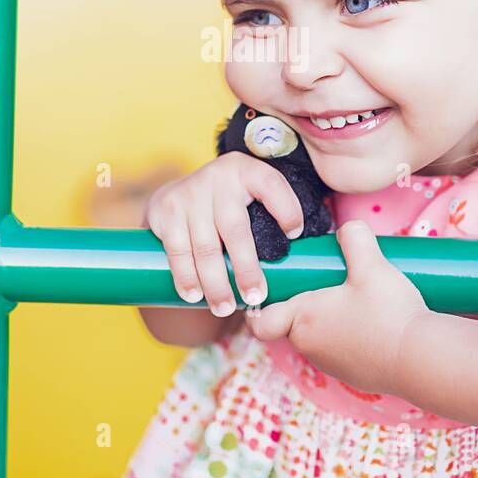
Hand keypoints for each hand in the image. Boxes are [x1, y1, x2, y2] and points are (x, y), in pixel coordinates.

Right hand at [143, 151, 304, 316]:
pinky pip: (177, 250)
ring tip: (225, 308)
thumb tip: (312, 258)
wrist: (178, 193)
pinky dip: (185, 276)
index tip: (294, 235)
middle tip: (256, 297)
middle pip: (235, 228)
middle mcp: (218, 178)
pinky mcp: (166, 210)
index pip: (271, 185)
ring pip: (205, 246)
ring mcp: (190, 194)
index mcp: (247, 170)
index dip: (286, 209)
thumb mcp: (251, 196)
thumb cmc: (229, 205)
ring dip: (216, 283)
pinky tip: (194, 295)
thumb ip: (273, 216)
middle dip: (246, 268)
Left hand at [245, 219, 430, 395]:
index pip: (260, 322)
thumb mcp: (372, 264)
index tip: (274, 289)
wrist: (422, 360)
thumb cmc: (388, 312)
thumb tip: (348, 227)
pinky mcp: (353, 375)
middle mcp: (310, 347)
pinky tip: (372, 322)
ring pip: (316, 338)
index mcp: (302, 320)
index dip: (259, 307)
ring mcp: (331, 365)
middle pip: (290, 325)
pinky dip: (348, 337)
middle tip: (324, 282)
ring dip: (327, 320)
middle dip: (302, 304)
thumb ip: (355, 237)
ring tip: (353, 299)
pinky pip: (340, 352)